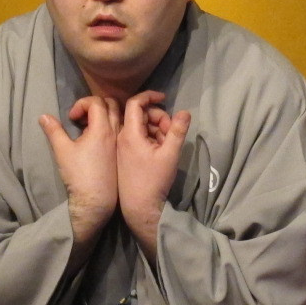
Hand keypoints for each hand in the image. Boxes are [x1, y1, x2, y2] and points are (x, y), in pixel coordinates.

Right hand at [40, 96, 119, 246]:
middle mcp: (116, 131)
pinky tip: (96, 140)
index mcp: (102, 128)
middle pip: (111, 104)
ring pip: (118, 116)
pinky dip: (109, 126)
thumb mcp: (62, 150)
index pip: (96, 101)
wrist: (96, 200)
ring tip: (88, 127)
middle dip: (94, 105)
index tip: (71, 118)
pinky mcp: (121, 152)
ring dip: (103, 114)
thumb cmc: (79, 175)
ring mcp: (120, 142)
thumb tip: (43, 116)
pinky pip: (120, 129)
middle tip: (81, 118)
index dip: (81, 104)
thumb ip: (53, 130)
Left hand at [116, 90, 190, 260]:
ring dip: (155, 129)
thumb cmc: (154, 181)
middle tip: (171, 131)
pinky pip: (136, 139)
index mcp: (129, 134)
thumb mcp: (170, 154)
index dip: (150, 96)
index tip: (164, 98)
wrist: (139, 208)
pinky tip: (160, 151)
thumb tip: (185, 111)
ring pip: (139, 127)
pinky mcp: (123, 157)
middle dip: (158, 117)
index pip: (135, 103)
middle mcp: (121, 137)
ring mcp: (121, 148)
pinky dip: (149, 139)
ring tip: (167, 144)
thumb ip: (177, 131)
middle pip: (140, 115)